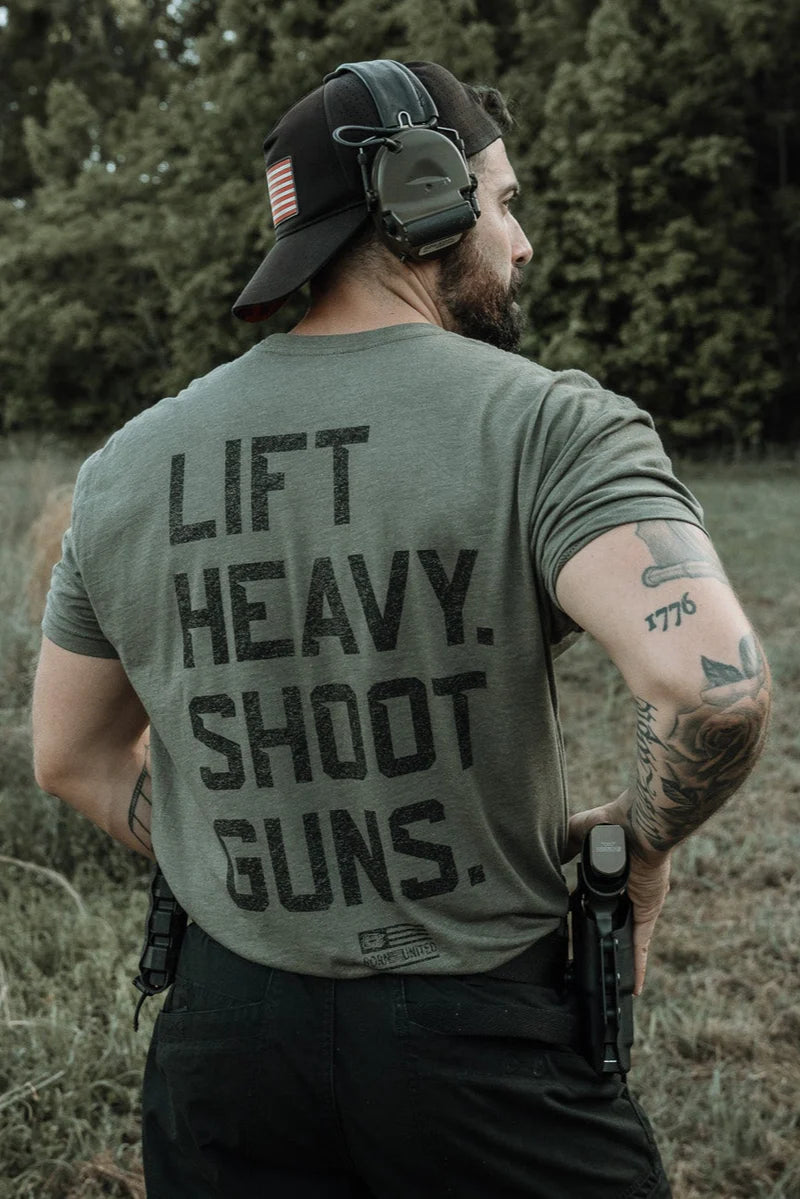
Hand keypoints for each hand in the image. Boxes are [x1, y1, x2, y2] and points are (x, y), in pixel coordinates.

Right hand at [563, 793, 670, 994]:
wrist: (639, 824)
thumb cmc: (612, 822)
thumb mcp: (579, 831)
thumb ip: (564, 844)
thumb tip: (548, 857)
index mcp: (613, 873)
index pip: (600, 896)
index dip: (589, 909)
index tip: (574, 922)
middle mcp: (627, 891)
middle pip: (615, 921)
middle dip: (607, 938)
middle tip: (591, 958)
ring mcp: (638, 903)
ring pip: (628, 938)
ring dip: (624, 958)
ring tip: (614, 982)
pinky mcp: (647, 912)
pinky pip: (641, 943)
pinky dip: (638, 965)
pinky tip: (634, 987)